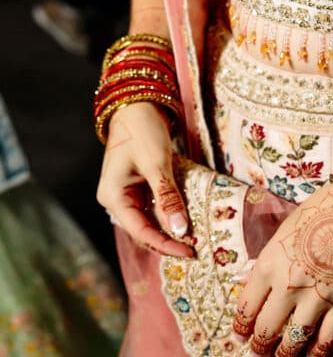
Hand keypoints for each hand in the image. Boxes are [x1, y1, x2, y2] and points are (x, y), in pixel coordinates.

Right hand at [96, 101, 193, 257]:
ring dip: (170, 229)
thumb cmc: (142, 131)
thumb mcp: (157, 164)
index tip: (190, 251)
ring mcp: (126, 194)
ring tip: (193, 238)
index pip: (141, 231)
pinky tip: (186, 219)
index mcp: (113, 197)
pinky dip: (169, 214)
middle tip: (195, 248)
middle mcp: (117, 200)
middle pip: (143, 230)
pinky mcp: (138, 187)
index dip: (166, 245)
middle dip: (168, 240)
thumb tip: (179, 229)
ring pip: (149, 221)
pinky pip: (153, 208)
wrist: (137, 105)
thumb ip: (167, 198)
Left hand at [234, 183, 332, 356]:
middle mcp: (287, 288)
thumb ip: (266, 261)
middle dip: (259, 347)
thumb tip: (246, 278)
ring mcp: (316, 299)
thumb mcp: (281, 233)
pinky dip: (319, 352)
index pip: (246, 308)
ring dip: (285, 354)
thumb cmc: (317, 214)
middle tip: (257, 354)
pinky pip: (328, 339)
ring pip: (295, 340)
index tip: (240, 336)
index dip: (241, 327)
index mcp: (268, 267)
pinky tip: (313, 356)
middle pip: (266, 329)